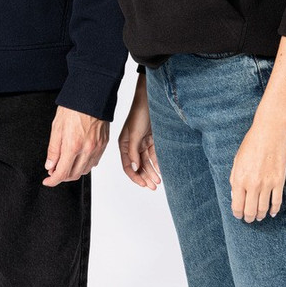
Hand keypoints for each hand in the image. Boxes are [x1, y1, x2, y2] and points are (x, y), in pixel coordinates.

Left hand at [42, 106, 108, 186]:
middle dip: (62, 177)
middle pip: (74, 175)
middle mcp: (87, 150)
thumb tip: (50, 165)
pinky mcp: (104, 144)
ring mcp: (97, 148)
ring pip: (85, 171)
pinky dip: (85, 164)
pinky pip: (94, 162)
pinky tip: (79, 158)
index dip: (52, 181)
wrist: (92, 95)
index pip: (62, 173)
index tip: (47, 181)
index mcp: (73, 145)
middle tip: (54, 170)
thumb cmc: (74, 107)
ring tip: (66, 164)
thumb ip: (53, 149)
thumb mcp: (57, 127)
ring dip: (74, 172)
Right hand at [119, 74, 160, 189]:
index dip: (135, 176)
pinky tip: (161, 170)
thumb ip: (133, 152)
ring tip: (158, 182)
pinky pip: (154, 155)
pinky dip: (157, 163)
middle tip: (153, 186)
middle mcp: (132, 146)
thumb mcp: (134, 134)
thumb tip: (134, 168)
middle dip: (145, 177)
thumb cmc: (139, 114)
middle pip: (138, 166)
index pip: (127, 165)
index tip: (143, 184)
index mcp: (124, 145)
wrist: (151, 100)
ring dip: (152, 172)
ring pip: (147, 163)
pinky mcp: (152, 140)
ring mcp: (142, 143)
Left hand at [229, 122, 285, 221]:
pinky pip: (277, 202)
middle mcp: (252, 184)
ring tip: (259, 216)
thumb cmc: (251, 144)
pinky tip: (272, 212)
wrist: (269, 133)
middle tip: (249, 219)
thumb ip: (235, 178)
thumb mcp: (237, 160)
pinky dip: (274, 210)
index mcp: (239, 178)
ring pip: (263, 208)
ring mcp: (267, 184)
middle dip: (248, 218)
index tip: (239, 215)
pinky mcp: (279, 182)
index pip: (237, 205)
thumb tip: (235, 196)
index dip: (237, 213)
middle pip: (250, 210)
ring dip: (260, 215)